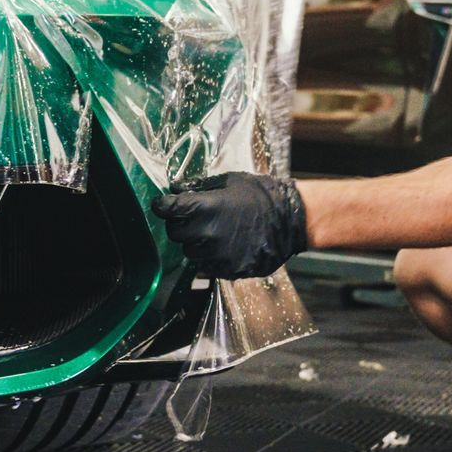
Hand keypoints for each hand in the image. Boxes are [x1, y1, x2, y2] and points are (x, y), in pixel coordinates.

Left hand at [151, 171, 309, 278]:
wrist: (291, 219)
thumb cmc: (261, 195)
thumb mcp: (230, 181)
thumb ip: (200, 187)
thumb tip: (177, 189)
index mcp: (206, 208)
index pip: (168, 209)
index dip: (161, 206)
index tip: (160, 204)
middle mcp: (207, 234)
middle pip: (175, 233)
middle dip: (179, 224)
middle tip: (189, 218)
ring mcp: (217, 255)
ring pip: (190, 252)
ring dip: (194, 242)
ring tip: (210, 232)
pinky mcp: (228, 270)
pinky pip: (207, 266)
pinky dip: (210, 256)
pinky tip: (223, 245)